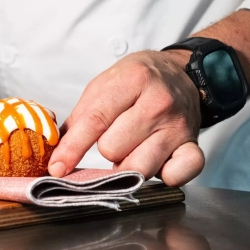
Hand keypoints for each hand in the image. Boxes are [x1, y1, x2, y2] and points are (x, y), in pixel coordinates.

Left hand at [48, 50, 204, 185]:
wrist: (179, 72)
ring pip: (138, 167)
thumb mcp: (103, 86)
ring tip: (132, 148)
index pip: (95, 121)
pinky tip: (156, 164)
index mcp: (133, 80)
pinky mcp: (194, 145)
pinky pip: (178, 175)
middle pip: (113, 149)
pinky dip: (164, 176)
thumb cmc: (135, 81)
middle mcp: (159, 102)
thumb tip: (56, 151)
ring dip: (128, 164)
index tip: (58, 167)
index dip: (72, 148)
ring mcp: (178, 125)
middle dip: (106, 148)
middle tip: (116, 135)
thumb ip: (79, 118)